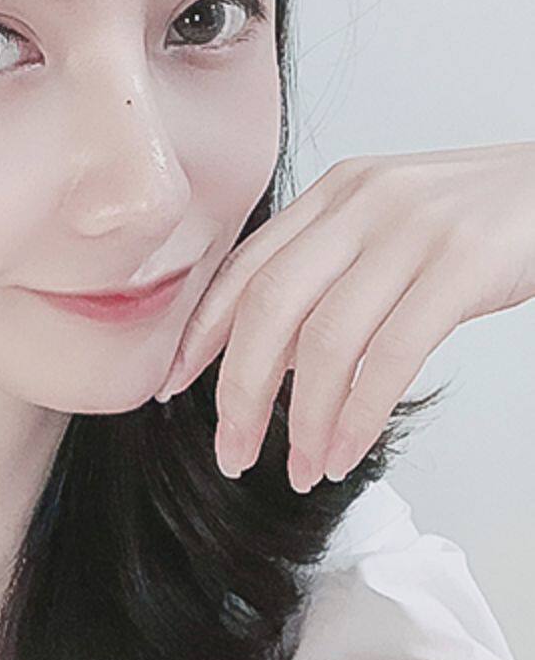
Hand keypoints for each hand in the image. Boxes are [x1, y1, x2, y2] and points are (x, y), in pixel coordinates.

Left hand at [155, 145, 534, 489]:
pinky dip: (357, 413)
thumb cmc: (486, 222)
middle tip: (230, 450)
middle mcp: (362, 204)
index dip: (203, 332)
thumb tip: (271, 358)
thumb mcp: (395, 226)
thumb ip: (334, 272)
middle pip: (270, 307)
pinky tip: (345, 449)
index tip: (173, 387)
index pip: (246, 266)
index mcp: (337, 193)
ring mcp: (411, 231)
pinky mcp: (461, 264)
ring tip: (300, 466)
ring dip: (303, 417)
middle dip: (238, 390)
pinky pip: (389, 355)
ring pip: (326, 340)